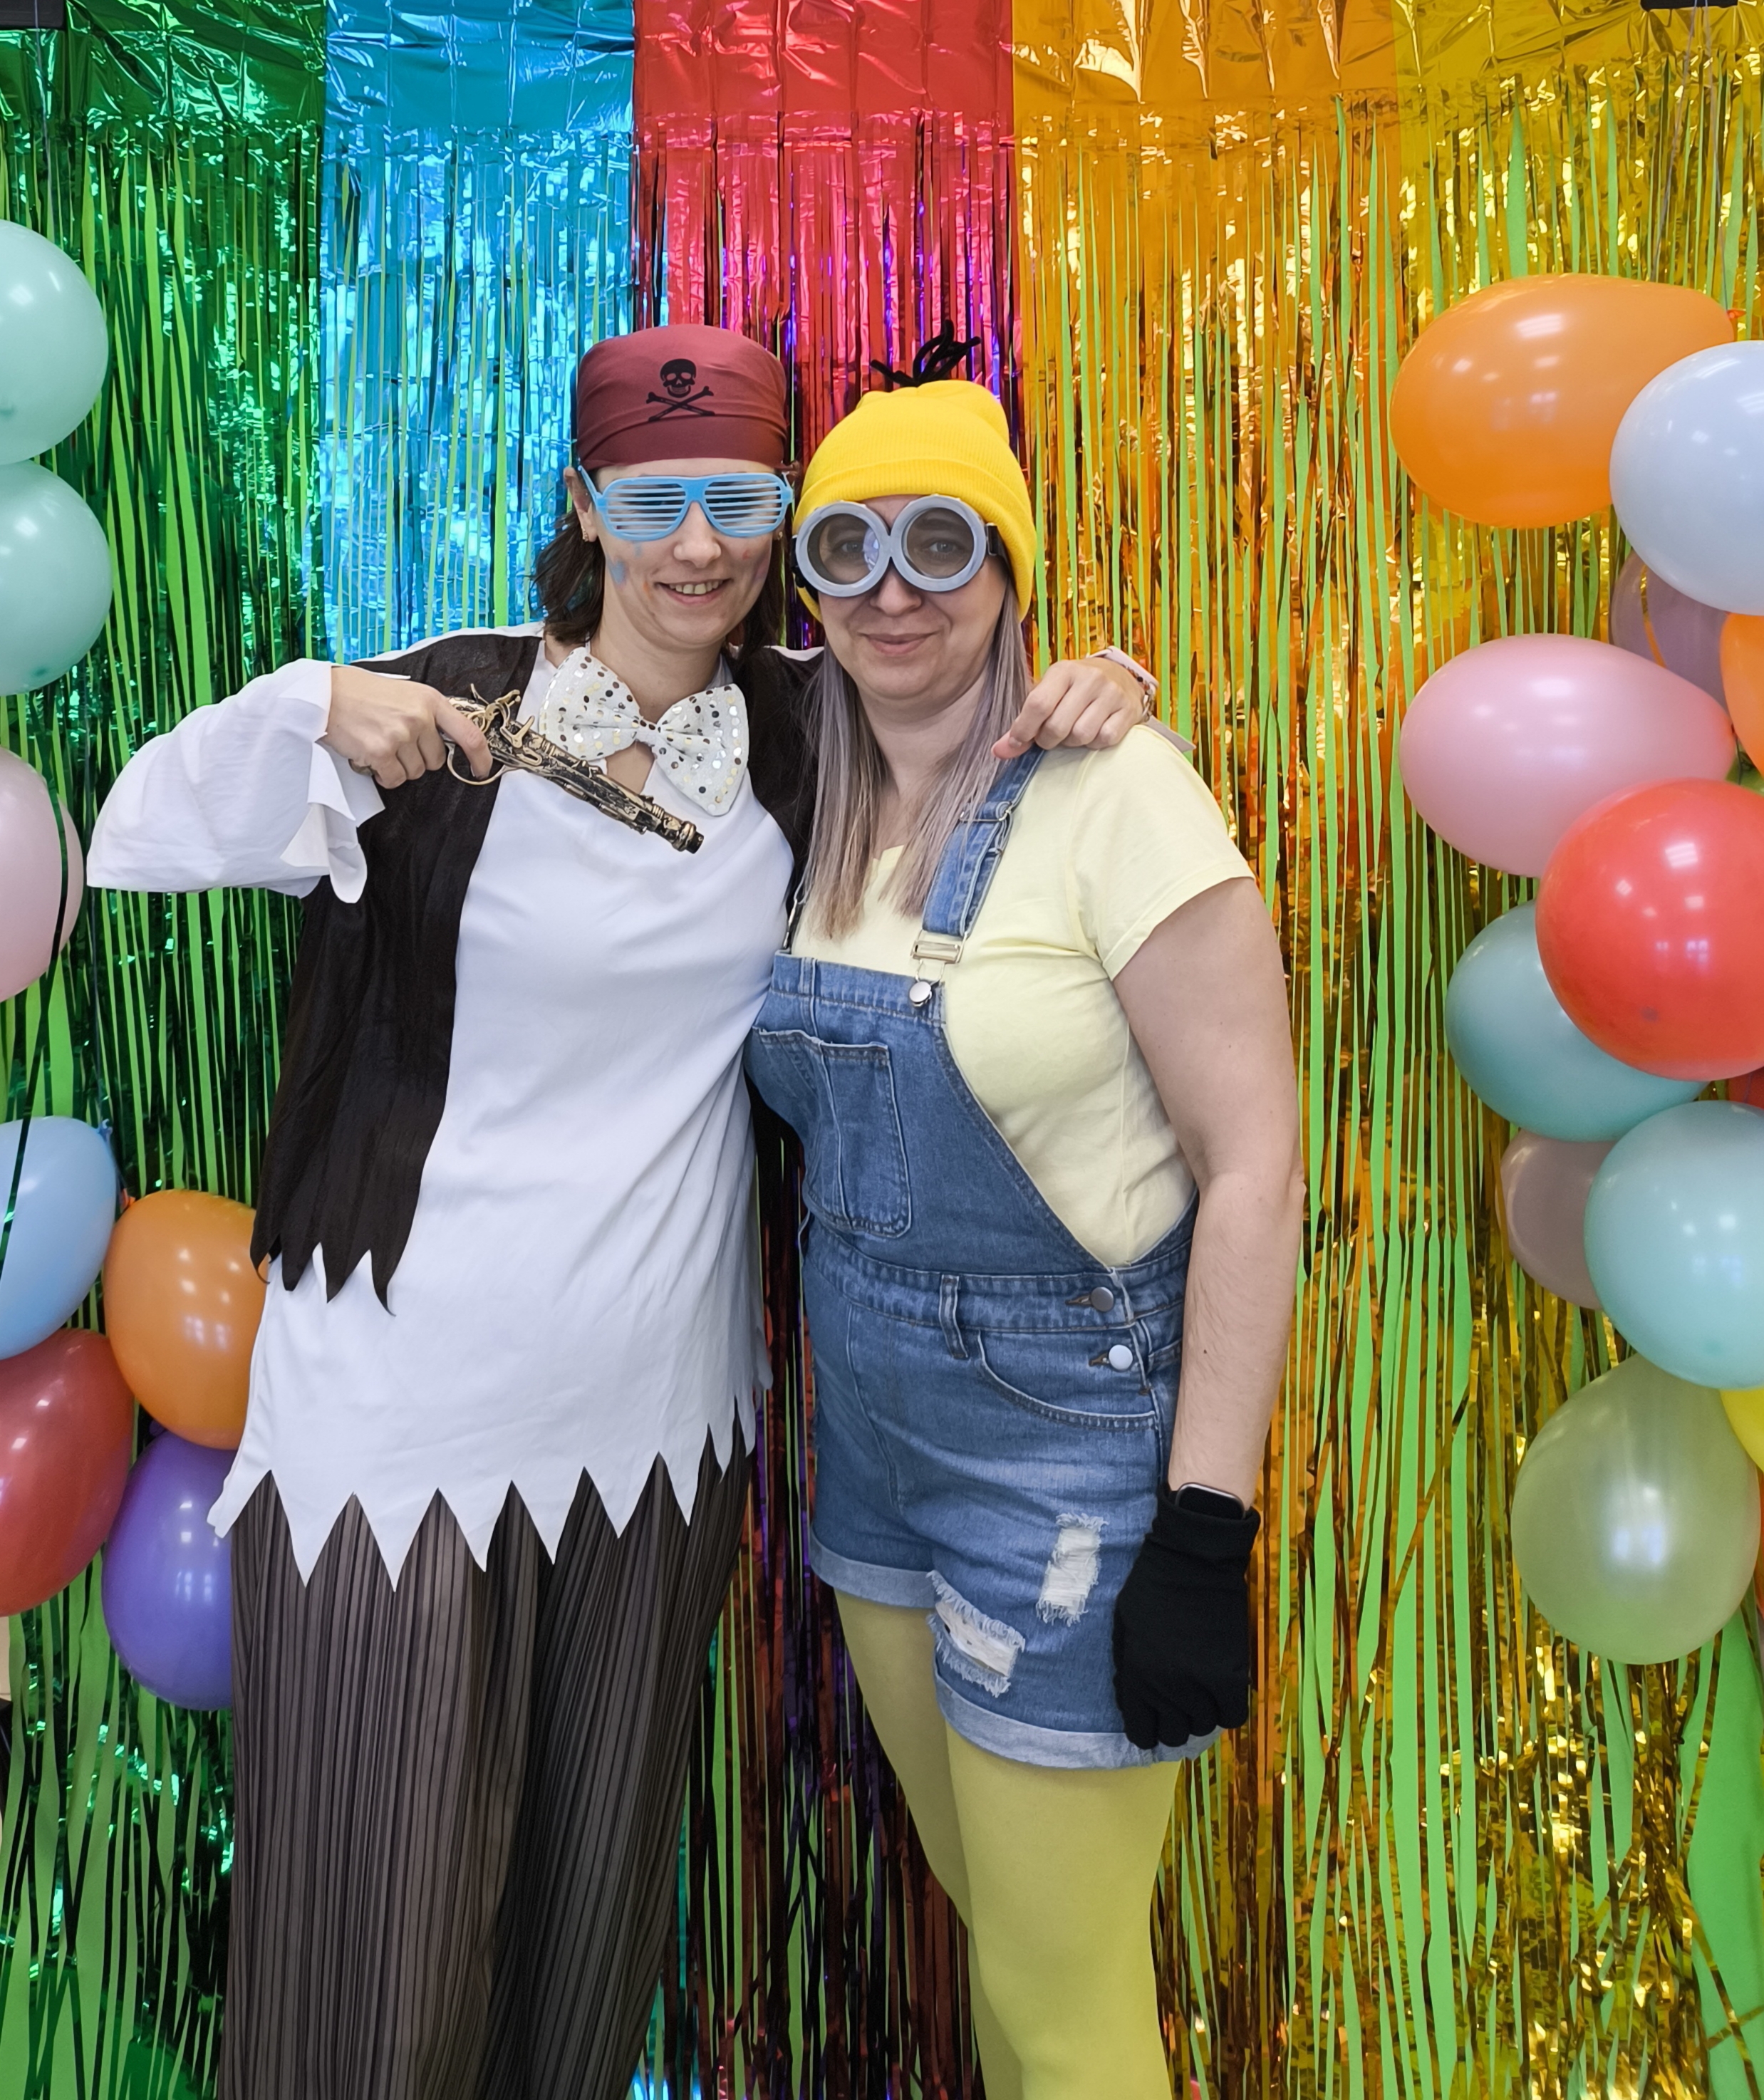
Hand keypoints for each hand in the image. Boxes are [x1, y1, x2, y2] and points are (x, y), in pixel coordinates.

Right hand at [323, 666, 492, 789]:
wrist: (325, 694)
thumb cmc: (362, 693)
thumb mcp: (404, 693)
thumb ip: (428, 713)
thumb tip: (446, 739)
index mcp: (430, 700)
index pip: (469, 734)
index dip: (481, 756)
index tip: (483, 769)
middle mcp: (419, 717)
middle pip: (437, 760)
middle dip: (419, 758)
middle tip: (396, 742)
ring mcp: (401, 735)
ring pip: (415, 772)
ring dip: (398, 766)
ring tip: (379, 744)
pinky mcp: (381, 752)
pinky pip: (394, 779)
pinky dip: (383, 775)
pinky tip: (371, 756)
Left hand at [994, 655, 1148, 758]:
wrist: (1119, 678)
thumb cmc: (1074, 691)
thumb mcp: (1048, 696)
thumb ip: (1023, 723)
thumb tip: (999, 751)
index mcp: (1063, 670)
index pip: (1037, 704)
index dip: (1024, 730)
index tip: (1018, 742)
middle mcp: (1089, 678)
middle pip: (1057, 727)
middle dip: (1048, 740)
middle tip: (1051, 736)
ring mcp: (1112, 693)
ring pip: (1081, 736)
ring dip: (1072, 743)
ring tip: (1073, 732)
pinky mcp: (1128, 709)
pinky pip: (1105, 739)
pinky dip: (1095, 743)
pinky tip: (1094, 731)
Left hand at [1112, 1485, 1259, 1750]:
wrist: (1192, 1560)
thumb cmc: (1150, 1589)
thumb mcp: (1123, 1629)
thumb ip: (1128, 1669)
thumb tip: (1134, 1702)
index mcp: (1136, 1677)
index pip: (1140, 1733)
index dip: (1147, 1729)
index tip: (1155, 1718)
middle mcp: (1166, 1689)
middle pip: (1173, 1734)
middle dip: (1174, 1723)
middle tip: (1179, 1705)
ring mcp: (1200, 1685)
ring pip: (1203, 1727)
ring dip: (1201, 1714)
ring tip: (1201, 1693)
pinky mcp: (1231, 1676)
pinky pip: (1233, 1717)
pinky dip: (1228, 1710)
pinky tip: (1222, 1693)